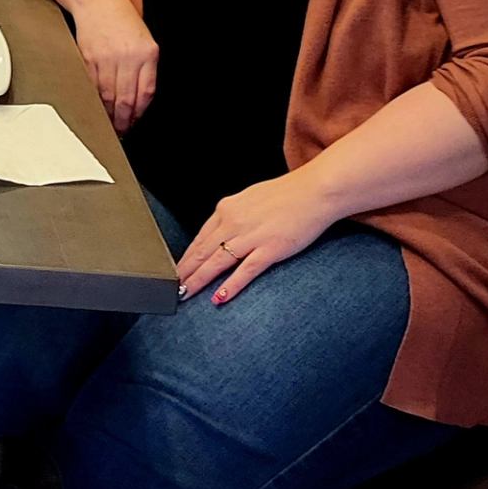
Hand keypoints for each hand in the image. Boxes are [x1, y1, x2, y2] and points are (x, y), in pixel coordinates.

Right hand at [72, 0, 159, 132]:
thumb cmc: (120, 18)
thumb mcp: (143, 38)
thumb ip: (145, 66)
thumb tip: (139, 96)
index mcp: (147, 53)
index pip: (146, 92)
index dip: (140, 112)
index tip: (135, 122)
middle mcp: (128, 57)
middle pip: (126, 98)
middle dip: (124, 119)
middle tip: (121, 130)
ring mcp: (106, 58)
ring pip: (108, 96)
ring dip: (108, 114)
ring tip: (108, 123)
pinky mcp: (88, 58)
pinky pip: (93, 86)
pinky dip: (95, 100)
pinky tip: (96, 106)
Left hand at [176, 172, 338, 306]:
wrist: (314, 191)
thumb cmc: (286, 194)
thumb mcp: (249, 198)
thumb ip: (235, 214)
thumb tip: (223, 229)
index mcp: (226, 209)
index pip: (200, 238)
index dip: (186, 256)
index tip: (177, 269)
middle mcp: (233, 222)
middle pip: (202, 251)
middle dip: (186, 271)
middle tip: (173, 287)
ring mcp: (250, 236)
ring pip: (217, 262)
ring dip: (199, 280)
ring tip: (186, 293)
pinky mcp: (270, 249)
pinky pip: (245, 271)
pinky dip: (230, 286)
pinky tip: (218, 297)